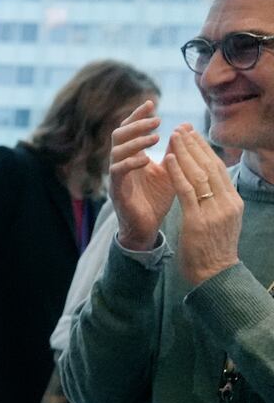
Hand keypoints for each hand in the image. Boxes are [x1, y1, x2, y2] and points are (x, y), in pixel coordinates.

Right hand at [105, 101, 172, 251]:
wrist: (148, 227)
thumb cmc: (157, 199)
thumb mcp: (171, 170)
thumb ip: (175, 150)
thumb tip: (184, 126)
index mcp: (132, 156)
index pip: (129, 129)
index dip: (138, 115)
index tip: (152, 103)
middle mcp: (120, 163)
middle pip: (119, 135)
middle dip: (136, 124)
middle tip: (157, 120)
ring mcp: (117, 176)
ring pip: (116, 150)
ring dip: (136, 141)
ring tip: (155, 137)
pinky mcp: (117, 190)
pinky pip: (117, 171)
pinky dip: (131, 162)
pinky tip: (146, 159)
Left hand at [162, 124, 242, 286]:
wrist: (214, 275)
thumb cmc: (213, 250)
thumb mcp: (220, 220)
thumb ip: (216, 202)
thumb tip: (210, 184)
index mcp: (233, 201)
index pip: (219, 169)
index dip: (205, 150)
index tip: (193, 134)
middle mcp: (227, 203)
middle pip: (211, 166)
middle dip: (196, 145)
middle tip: (182, 127)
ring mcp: (215, 211)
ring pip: (200, 174)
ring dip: (186, 152)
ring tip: (174, 135)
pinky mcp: (199, 220)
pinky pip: (187, 191)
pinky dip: (178, 172)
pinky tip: (169, 158)